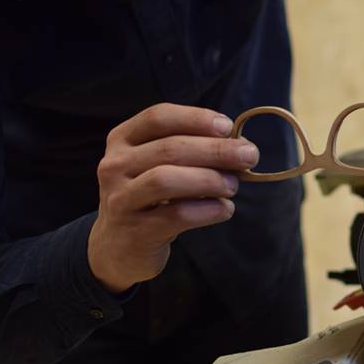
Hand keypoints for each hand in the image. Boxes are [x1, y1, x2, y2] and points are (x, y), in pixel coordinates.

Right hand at [88, 103, 258, 293]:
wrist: (119, 246)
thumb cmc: (152, 196)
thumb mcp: (161, 165)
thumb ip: (193, 150)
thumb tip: (241, 145)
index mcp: (122, 139)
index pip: (158, 117)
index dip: (196, 118)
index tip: (228, 127)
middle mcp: (114, 165)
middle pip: (169, 148)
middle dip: (216, 150)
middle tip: (249, 155)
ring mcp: (120, 199)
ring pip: (166, 180)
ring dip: (209, 180)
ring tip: (233, 186)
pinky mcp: (134, 231)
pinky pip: (176, 215)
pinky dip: (208, 210)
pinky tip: (224, 209)